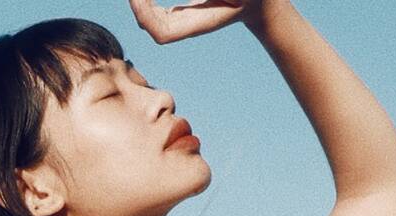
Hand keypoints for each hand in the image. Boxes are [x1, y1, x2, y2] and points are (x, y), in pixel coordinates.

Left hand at [128, 0, 266, 43]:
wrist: (257, 2)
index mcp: (197, 25)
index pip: (161, 33)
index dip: (145, 17)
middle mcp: (185, 25)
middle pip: (149, 25)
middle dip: (138, 6)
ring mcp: (180, 19)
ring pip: (149, 17)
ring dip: (140, 2)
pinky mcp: (179, 11)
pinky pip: (154, 10)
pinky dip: (146, 1)